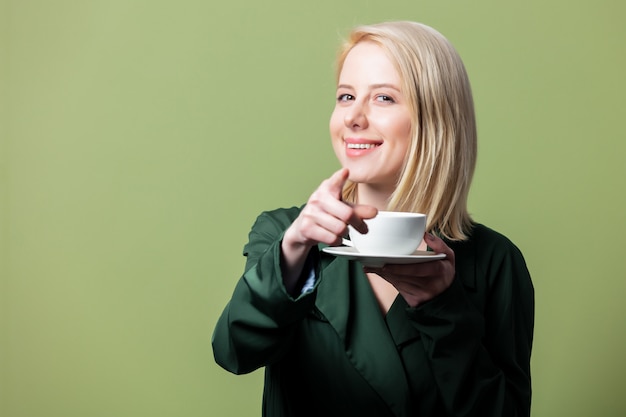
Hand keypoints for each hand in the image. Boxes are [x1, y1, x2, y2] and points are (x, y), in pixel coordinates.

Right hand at [281, 168, 376, 291]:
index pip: (334, 182)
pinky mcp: (306, 227)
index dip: (340, 177)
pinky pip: (332, 238)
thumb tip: (374, 212)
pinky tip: (332, 236)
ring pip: (340, 228)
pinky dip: (337, 240)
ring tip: (341, 230)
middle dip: (358, 224)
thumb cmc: (325, 214)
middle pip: (347, 214)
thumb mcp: (342, 208)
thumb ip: (359, 210)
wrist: (302, 228)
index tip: (345, 172)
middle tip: (363, 229)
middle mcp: (317, 198)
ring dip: (345, 233)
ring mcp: (311, 213)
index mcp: (327, 189)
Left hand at [363, 233, 455, 306]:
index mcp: (438, 271)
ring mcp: (420, 294)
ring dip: (384, 274)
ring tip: (371, 265)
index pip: (417, 270)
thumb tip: (425, 235)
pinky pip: (397, 288)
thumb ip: (439, 245)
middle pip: (404, 277)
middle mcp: (429, 285)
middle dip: (387, 270)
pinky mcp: (413, 300)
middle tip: (373, 262)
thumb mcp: (449, 257)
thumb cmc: (444, 272)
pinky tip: (377, 271)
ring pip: (398, 283)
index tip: (386, 265)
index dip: (400, 268)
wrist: (446, 296)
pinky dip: (386, 279)